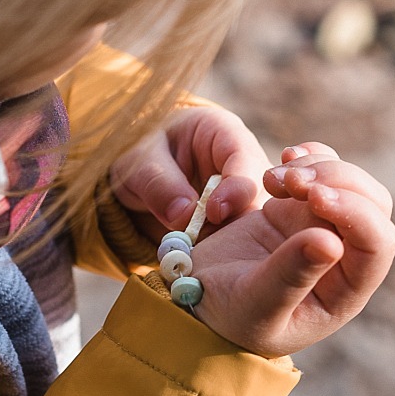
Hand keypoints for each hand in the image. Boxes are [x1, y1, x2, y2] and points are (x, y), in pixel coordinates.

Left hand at [110, 106, 271, 241]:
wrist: (136, 176)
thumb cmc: (139, 154)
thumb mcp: (139, 162)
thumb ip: (159, 183)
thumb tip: (182, 216)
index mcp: (223, 133)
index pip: (244, 156)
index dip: (236, 186)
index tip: (214, 213)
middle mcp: (242, 164)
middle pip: (258, 194)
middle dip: (239, 222)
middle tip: (213, 245)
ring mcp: (241, 196)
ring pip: (251, 223)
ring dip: (230, 242)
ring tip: (204, 255)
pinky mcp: (232, 224)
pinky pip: (236, 241)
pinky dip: (222, 252)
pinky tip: (205, 263)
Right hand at [189, 143, 394, 357]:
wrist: (199, 297)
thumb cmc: (231, 315)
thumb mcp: (255, 303)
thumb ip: (291, 276)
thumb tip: (331, 243)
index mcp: (345, 290)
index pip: (377, 242)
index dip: (354, 211)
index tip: (313, 196)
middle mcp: (344, 256)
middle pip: (371, 202)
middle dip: (336, 180)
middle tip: (291, 181)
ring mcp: (322, 227)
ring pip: (346, 180)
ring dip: (315, 167)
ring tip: (271, 179)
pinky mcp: (297, 208)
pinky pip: (320, 170)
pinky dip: (307, 157)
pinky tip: (284, 158)